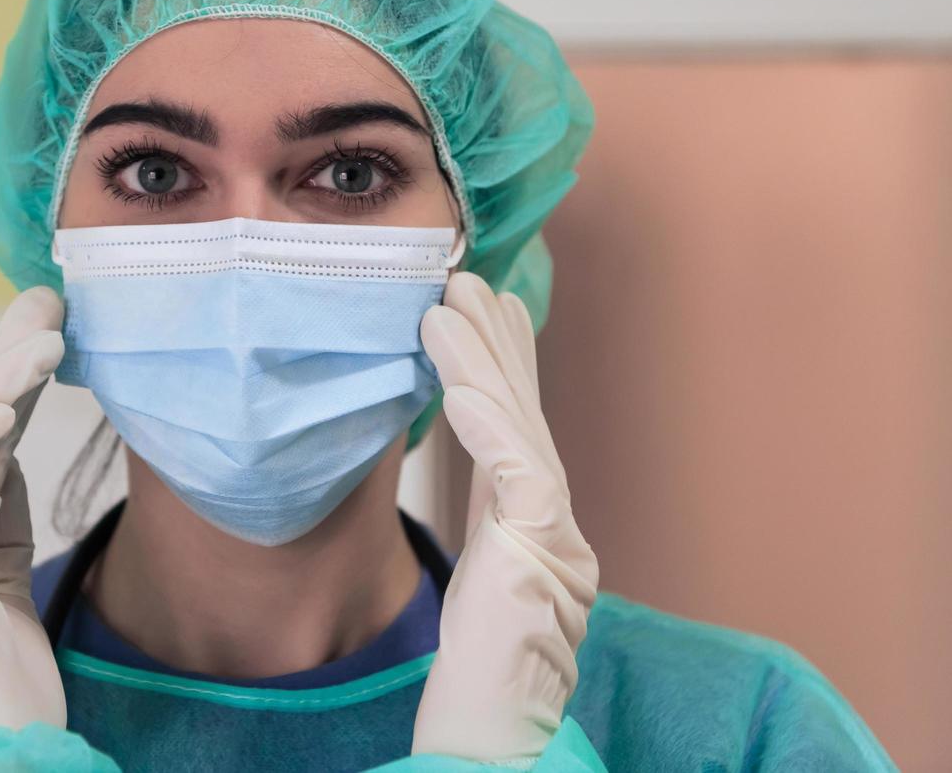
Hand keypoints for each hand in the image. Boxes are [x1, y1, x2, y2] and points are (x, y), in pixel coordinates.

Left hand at [412, 272, 598, 762]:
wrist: (498, 741)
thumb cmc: (480, 682)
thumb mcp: (479, 586)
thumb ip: (486, 527)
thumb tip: (467, 467)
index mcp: (538, 536)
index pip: (518, 436)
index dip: (503, 372)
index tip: (483, 316)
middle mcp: (557, 531)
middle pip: (526, 418)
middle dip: (499, 346)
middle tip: (471, 282)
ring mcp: (556, 543)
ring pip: (520, 429)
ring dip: (485, 360)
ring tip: (453, 302)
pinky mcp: (540, 559)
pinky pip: (516, 471)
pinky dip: (486, 417)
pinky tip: (457, 374)